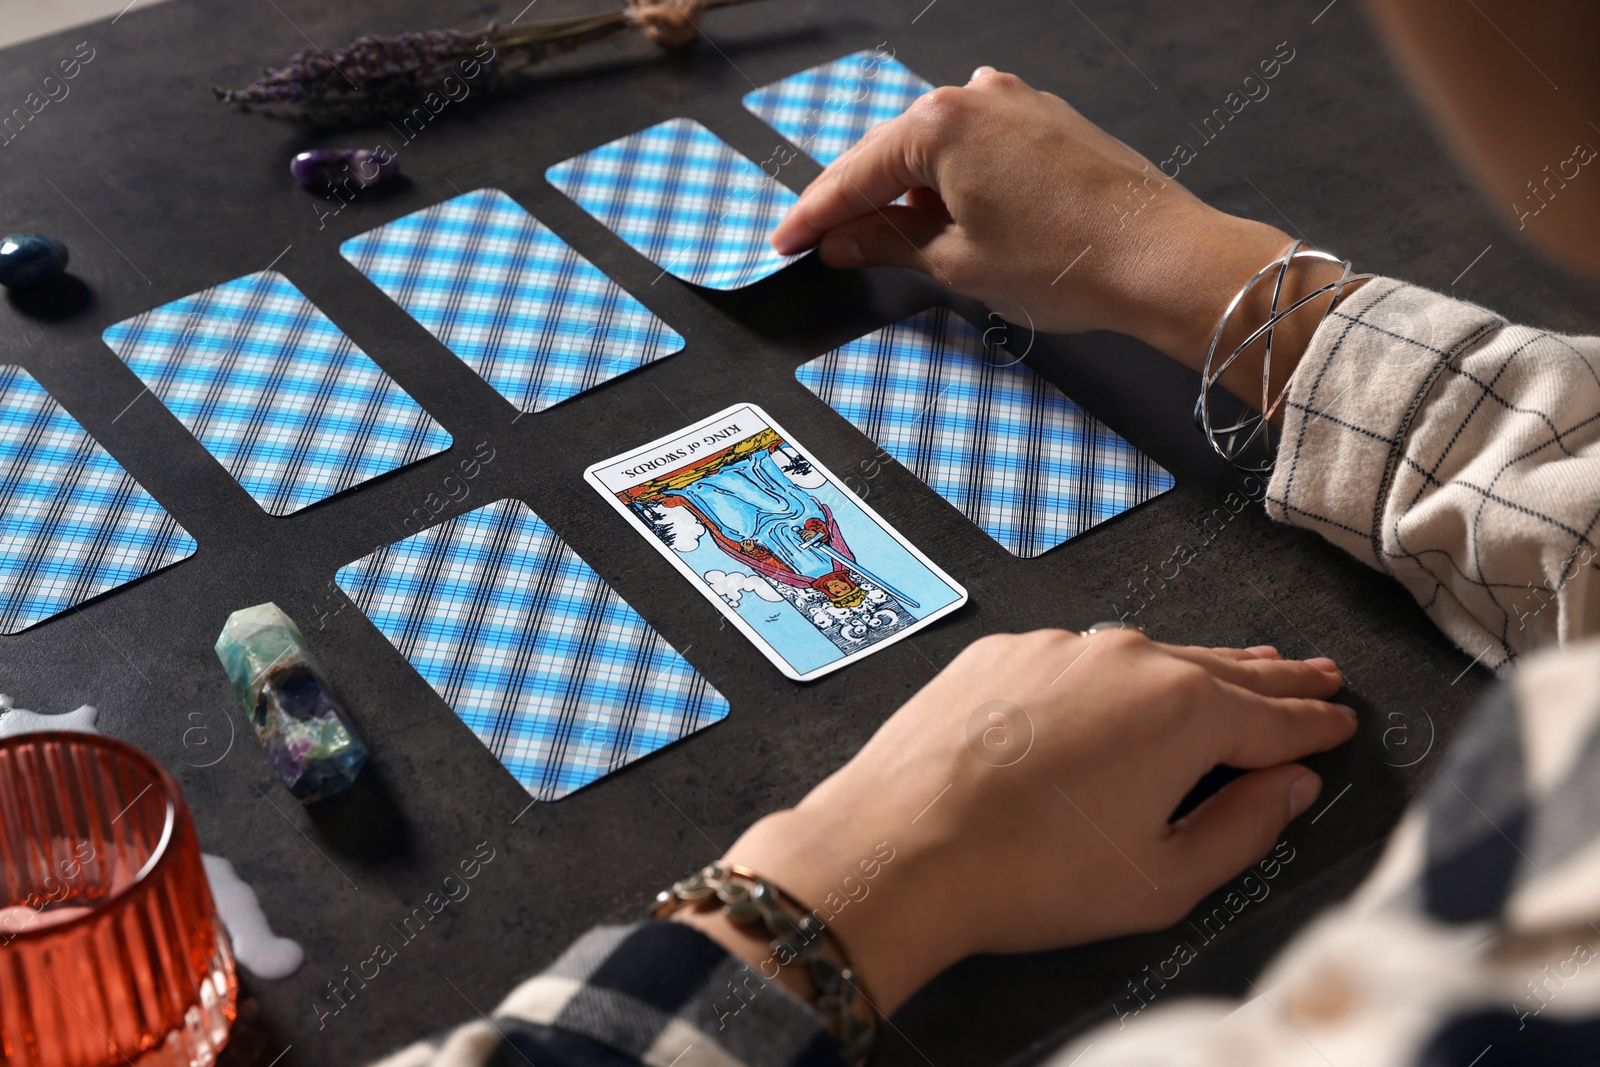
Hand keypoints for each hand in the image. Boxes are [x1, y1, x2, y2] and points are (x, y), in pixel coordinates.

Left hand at [682, 630, 1353, 1014]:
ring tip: (1243, 666)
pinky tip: (1124, 686)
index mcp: (1181, 711)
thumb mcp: (1161, 880)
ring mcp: (1059, 647)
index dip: (1315, 724)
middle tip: (1318, 676)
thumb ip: (1243, 829)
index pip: (1274, 719)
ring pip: (1152, 654)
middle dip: (1276, 678)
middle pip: (1222, 671)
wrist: (898, 844)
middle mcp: (1126, 659)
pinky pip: (1079, 656)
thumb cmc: (1023, 873)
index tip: (1340, 721)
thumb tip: (1289, 789)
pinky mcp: (1003, 651)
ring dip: (1201, 666)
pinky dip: (1114, 672)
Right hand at [769, 68, 1352, 406]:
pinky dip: (949, 181)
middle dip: (856, 200)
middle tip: (820, 242)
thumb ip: (887, 245)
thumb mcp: (957, 263)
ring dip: (904, 191)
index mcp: (940, 123)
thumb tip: (843, 243)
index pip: (856, 173)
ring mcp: (1017, 102)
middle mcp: (976, 95)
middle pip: (891, 152)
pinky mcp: (1048, 122)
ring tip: (878, 239)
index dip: (815, 215)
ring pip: (935, 148)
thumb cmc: (1063, 262)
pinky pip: (976, 147)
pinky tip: (939, 216)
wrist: (1161, 259)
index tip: (786, 242)